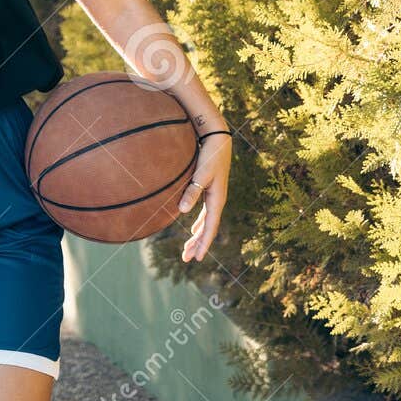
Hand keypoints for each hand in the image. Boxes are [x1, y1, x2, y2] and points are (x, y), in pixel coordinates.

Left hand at [178, 130, 232, 261]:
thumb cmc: (209, 156)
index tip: (197, 258)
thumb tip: (183, 212)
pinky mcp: (209, 191)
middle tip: (187, 259)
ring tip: (189, 250)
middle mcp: (217, 201)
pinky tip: (194, 230)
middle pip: (207, 229)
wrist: (217, 141)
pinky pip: (205, 214)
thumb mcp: (200, 174)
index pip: (210, 227)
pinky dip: (199, 224)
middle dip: (198, 244)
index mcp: (217, 200)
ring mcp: (214, 197)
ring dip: (197, 236)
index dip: (203, 243)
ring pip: (206, 223)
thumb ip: (192, 192)